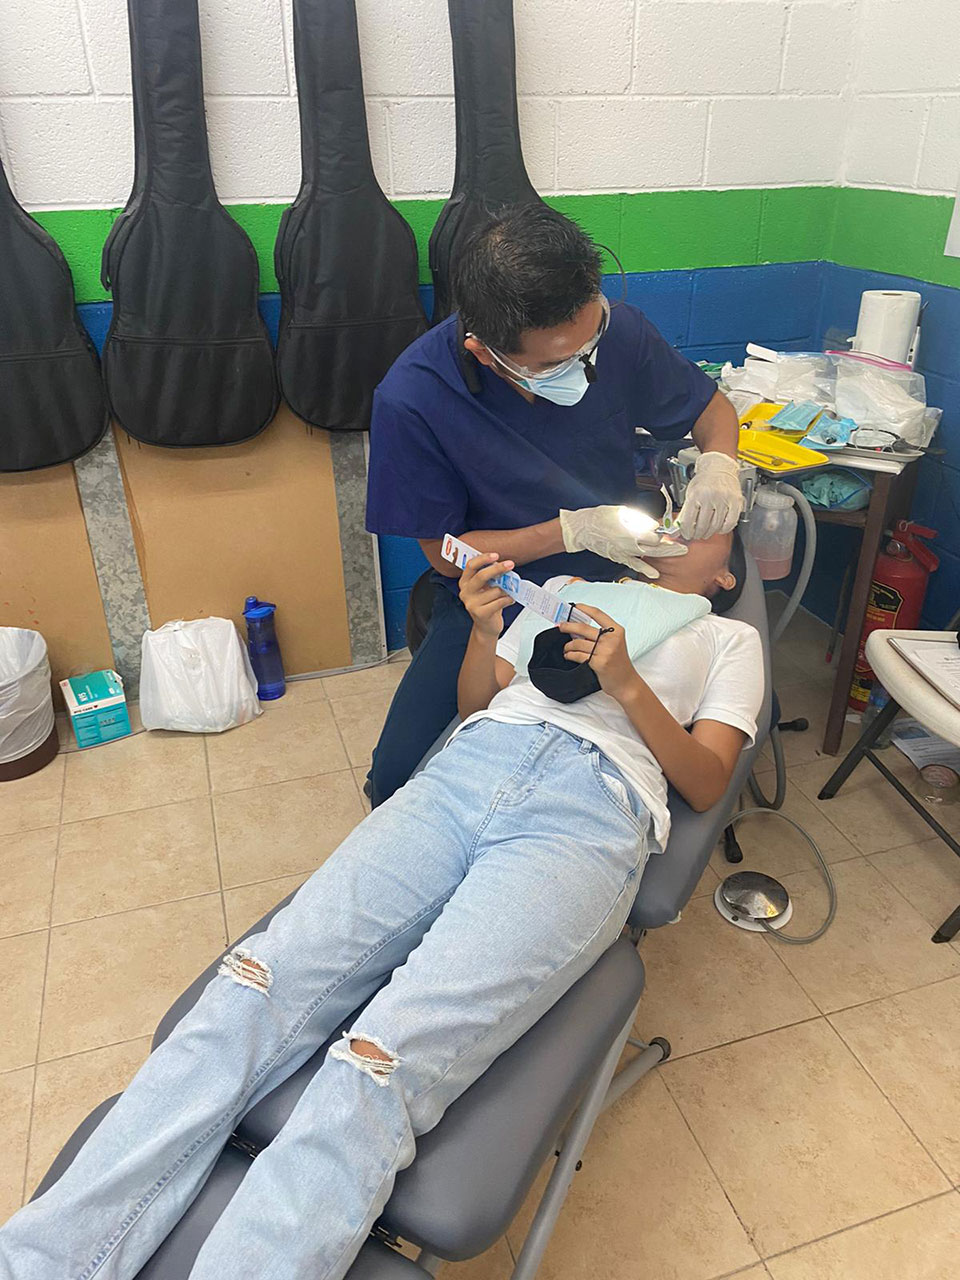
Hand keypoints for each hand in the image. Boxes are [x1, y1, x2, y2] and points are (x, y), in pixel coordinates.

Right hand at [458, 552, 514, 637]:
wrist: (486, 626)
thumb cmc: (488, 603)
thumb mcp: (486, 588)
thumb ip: (491, 577)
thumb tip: (503, 566)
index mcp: (465, 582)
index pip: (471, 566)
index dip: (483, 559)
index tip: (496, 555)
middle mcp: (465, 592)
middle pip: (481, 576)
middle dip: (497, 569)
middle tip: (510, 565)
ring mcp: (471, 604)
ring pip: (494, 590)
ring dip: (506, 590)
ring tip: (510, 592)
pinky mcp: (480, 613)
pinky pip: (499, 602)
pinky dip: (508, 599)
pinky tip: (510, 599)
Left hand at [557, 606, 639, 704]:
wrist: (626, 683)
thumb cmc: (618, 663)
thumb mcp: (614, 644)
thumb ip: (600, 635)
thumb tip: (577, 627)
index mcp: (616, 631)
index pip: (597, 614)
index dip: (584, 608)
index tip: (573, 607)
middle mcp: (611, 639)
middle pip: (583, 628)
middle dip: (568, 626)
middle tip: (560, 626)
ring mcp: (605, 651)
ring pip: (578, 643)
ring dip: (568, 645)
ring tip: (566, 648)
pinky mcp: (598, 663)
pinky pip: (578, 655)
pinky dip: (570, 654)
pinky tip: (568, 655)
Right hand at [559, 505, 687, 579]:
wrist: (585, 529)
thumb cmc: (601, 517)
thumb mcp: (622, 512)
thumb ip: (639, 519)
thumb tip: (652, 525)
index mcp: (632, 530)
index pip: (655, 534)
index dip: (662, 532)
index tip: (667, 530)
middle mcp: (631, 543)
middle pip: (657, 546)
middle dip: (672, 546)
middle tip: (684, 547)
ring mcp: (626, 552)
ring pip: (650, 555)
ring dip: (666, 554)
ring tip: (679, 553)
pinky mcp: (620, 557)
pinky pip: (635, 565)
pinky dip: (646, 570)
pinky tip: (656, 574)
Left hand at [678, 452, 743, 539]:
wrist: (719, 466)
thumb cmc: (704, 480)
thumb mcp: (691, 493)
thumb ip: (685, 512)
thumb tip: (679, 529)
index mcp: (696, 494)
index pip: (689, 521)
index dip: (686, 532)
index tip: (687, 534)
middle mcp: (710, 496)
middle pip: (703, 526)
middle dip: (698, 534)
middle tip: (697, 534)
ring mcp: (724, 499)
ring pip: (716, 526)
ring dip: (710, 532)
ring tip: (707, 531)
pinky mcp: (736, 502)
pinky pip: (730, 523)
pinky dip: (724, 529)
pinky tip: (719, 528)